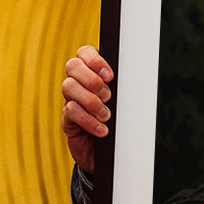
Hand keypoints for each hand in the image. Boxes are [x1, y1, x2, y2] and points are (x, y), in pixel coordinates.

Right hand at [61, 46, 113, 171]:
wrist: (110, 151)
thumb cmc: (120, 120)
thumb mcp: (123, 101)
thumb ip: (123, 87)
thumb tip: (135, 77)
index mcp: (93, 72)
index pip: (85, 52)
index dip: (94, 60)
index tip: (110, 76)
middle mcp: (79, 82)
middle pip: (72, 66)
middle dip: (92, 79)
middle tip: (108, 96)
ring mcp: (70, 99)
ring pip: (69, 87)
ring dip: (90, 101)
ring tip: (106, 115)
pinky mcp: (67, 119)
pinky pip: (70, 111)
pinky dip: (88, 120)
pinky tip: (102, 129)